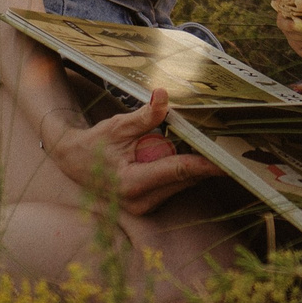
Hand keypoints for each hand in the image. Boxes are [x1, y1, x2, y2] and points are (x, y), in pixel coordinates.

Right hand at [42, 89, 217, 215]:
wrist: (73, 163)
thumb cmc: (95, 143)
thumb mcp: (118, 126)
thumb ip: (145, 116)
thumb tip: (163, 95)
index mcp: (131, 183)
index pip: (177, 171)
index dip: (204, 164)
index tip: (228, 161)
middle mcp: (139, 201)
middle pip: (184, 179)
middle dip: (203, 162)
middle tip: (226, 144)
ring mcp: (144, 207)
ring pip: (182, 184)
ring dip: (191, 166)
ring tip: (198, 145)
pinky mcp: (148, 205)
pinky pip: (174, 186)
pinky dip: (180, 171)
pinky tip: (180, 154)